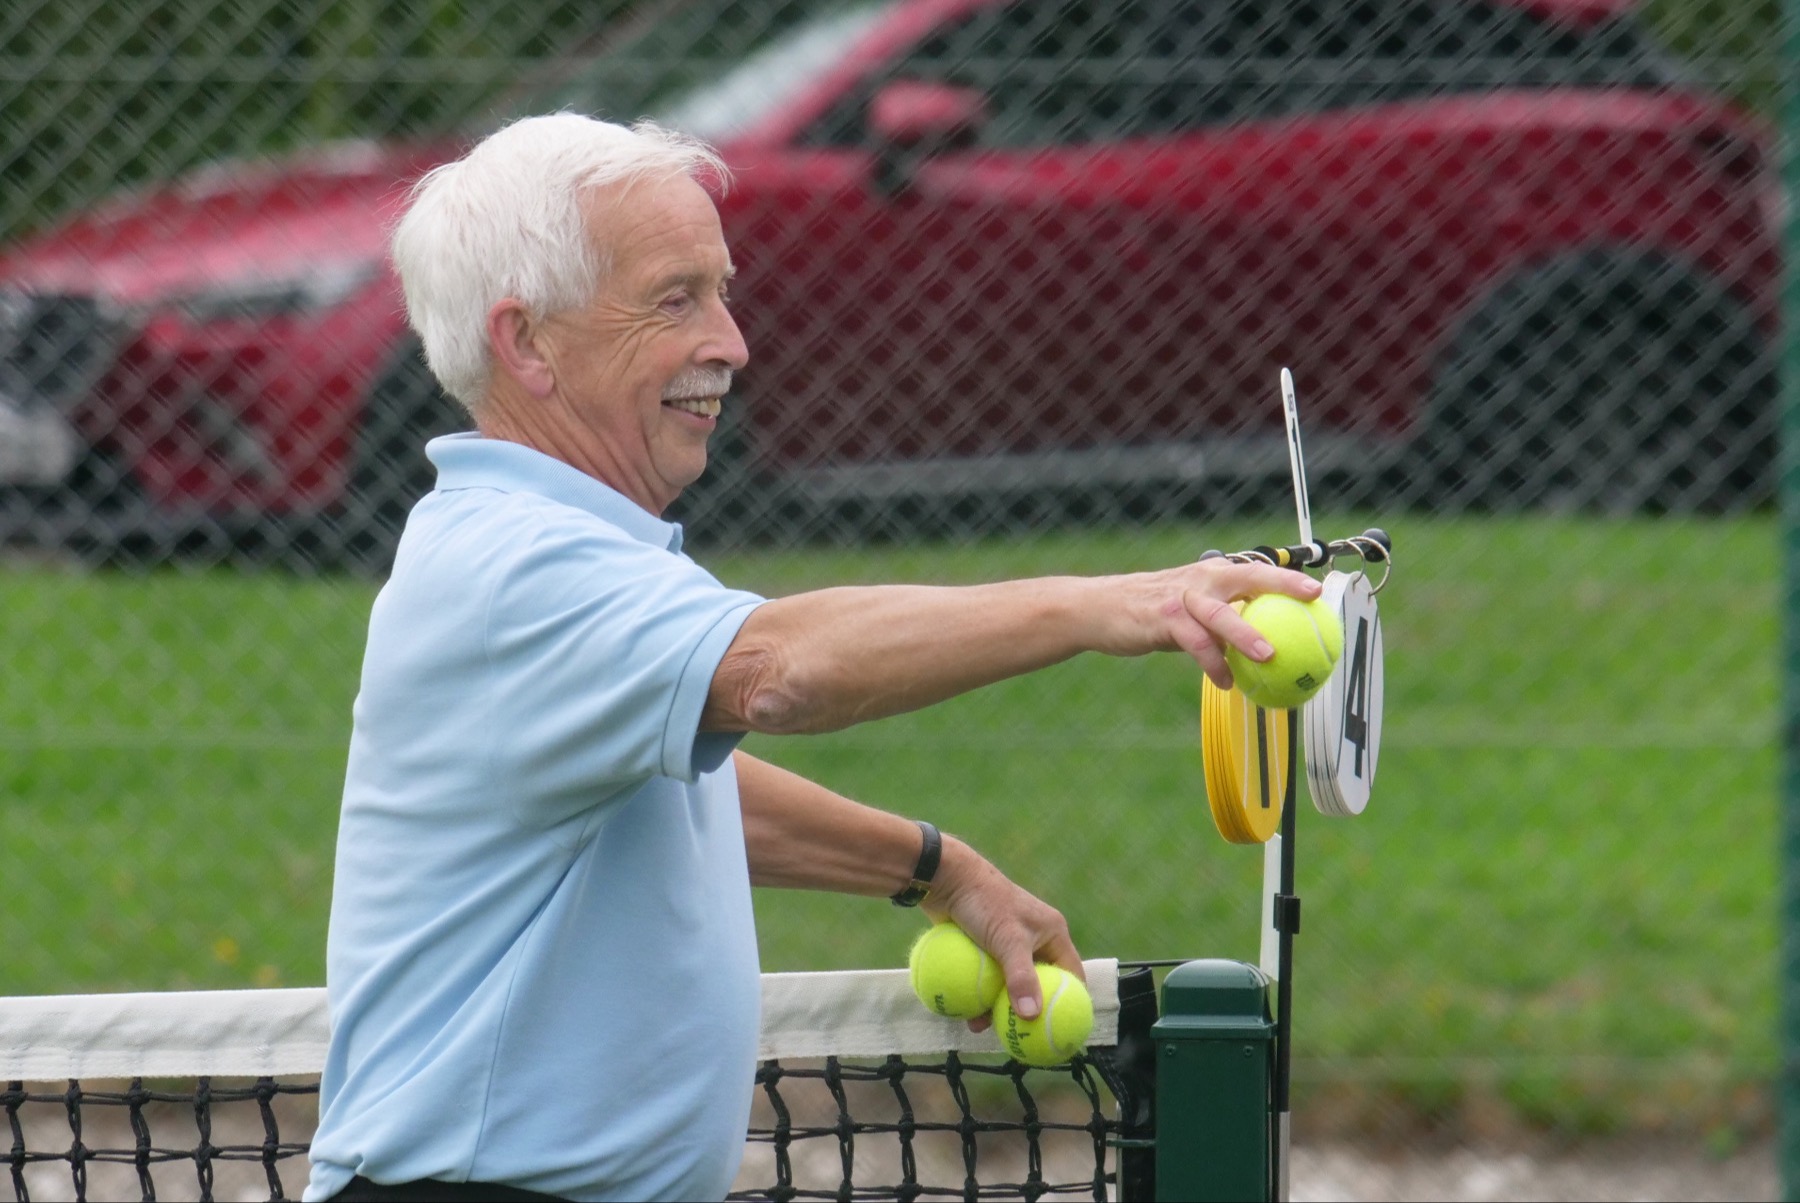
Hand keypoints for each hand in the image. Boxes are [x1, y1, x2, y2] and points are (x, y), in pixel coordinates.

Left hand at [923, 836, 1081, 1030]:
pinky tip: (964, 1012)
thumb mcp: (1007, 940)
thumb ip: (1021, 978)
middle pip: (1038, 984)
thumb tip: (1032, 1016)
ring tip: (980, 1027)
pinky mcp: (983, 945)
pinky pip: (985, 976)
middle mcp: (1033, 939)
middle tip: (1019, 1037)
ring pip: (1007, 983)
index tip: (1062, 1031)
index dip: (1070, 1003)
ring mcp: (1006, 943)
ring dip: (996, 1006)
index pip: (1071, 974)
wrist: (945, 877)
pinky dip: (978, 993)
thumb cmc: (983, 902)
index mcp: (1051, 933)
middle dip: (1027, 1012)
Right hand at [1101, 560, 1321, 689]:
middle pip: (1247, 578)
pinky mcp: (1162, 619)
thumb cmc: (1152, 612)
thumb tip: (1260, 646)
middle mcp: (1201, 580)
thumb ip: (1222, 622)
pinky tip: (1226, 681)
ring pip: (1220, 614)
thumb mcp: (1191, 610)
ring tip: (1269, 656)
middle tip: (1309, 600)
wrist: (1100, 609)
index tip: (1317, 589)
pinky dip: (1212, 663)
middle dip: (1280, 585)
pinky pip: (1194, 642)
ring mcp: (1182, 598)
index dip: (1288, 577)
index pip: (1256, 572)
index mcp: (1212, 575)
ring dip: (1245, 634)